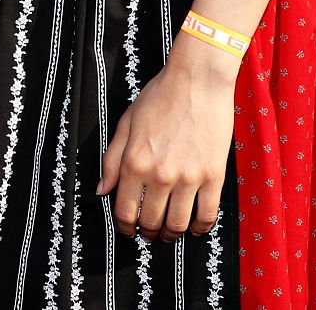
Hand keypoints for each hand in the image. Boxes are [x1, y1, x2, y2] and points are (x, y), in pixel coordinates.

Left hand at [97, 48, 234, 241]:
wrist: (197, 80)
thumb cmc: (160, 96)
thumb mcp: (126, 124)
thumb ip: (112, 159)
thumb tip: (102, 189)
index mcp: (135, 163)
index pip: (125, 210)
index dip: (125, 226)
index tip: (128, 229)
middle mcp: (160, 175)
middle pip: (152, 221)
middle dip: (148, 232)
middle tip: (149, 232)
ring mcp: (188, 178)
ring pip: (178, 224)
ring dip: (172, 234)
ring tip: (170, 232)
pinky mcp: (213, 176)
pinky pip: (207, 214)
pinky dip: (200, 227)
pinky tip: (195, 226)